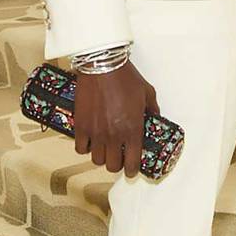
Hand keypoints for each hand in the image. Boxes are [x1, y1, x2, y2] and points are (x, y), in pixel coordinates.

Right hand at [73, 61, 158, 176]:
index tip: (132, 169)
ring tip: (104, 147)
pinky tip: (90, 139)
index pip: (132, 164)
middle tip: (118, 156)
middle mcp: (114, 135)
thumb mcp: (147, 92)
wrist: (102, 64)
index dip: (132, 170)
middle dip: (117, 164)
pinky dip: (85, 147)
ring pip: (96, 160)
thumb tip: (154, 118)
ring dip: (101, 155)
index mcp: (133, 129)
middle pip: (112, 166)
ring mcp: (96, 132)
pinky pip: (80, 148)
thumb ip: (153, 109)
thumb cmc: (125, 77)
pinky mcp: (80, 125)